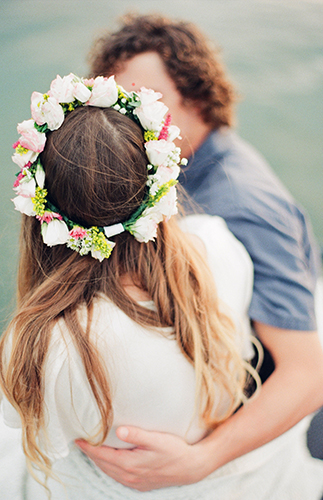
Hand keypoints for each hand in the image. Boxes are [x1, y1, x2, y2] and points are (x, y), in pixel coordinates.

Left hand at [75, 426, 207, 491]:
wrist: (191, 468)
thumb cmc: (176, 451)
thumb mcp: (158, 440)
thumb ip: (138, 435)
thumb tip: (119, 430)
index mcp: (130, 464)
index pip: (102, 455)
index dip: (88, 446)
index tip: (77, 437)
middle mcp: (129, 476)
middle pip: (102, 464)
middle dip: (89, 452)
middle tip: (79, 439)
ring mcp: (134, 482)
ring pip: (108, 471)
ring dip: (97, 460)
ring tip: (89, 448)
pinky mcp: (139, 484)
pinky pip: (116, 475)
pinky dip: (108, 467)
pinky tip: (108, 459)